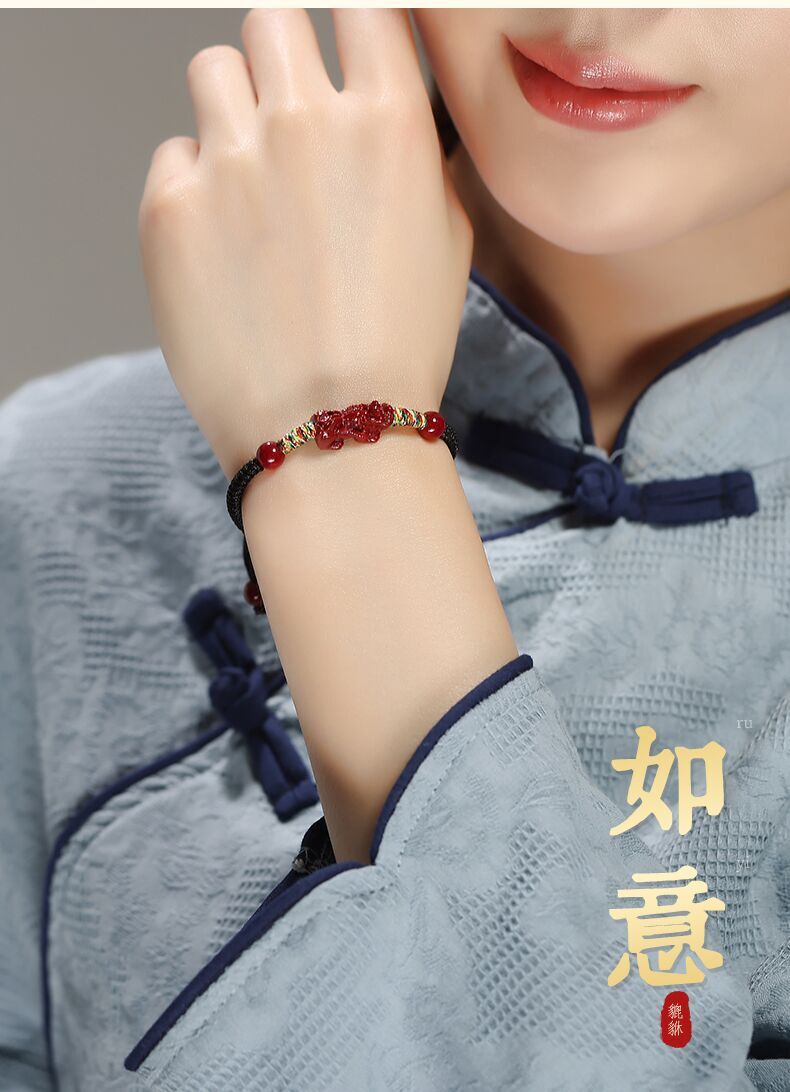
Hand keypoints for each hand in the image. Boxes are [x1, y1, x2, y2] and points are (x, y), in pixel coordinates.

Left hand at [138, 8, 473, 480]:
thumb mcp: (449, 242)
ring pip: (213, 72)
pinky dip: (195, 185)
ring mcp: (227, 161)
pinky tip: (222, 244)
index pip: (362, 7)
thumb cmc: (398, 350)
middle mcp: (302, 121)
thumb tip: (390, 123)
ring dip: (232, 110)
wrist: (332, 431)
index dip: (353, 29)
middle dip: (284, 61)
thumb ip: (417, 160)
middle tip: (289, 121)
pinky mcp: (168, 207)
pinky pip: (173, 156)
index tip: (346, 55)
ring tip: (250, 181)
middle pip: (273, 21)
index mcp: (386, 122)